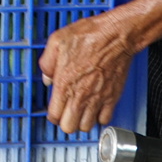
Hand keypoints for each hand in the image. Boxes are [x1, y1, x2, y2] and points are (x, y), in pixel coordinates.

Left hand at [38, 11, 135, 133]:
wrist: (115, 35)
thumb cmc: (89, 35)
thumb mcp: (57, 41)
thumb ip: (47, 62)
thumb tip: (46, 77)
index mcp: (64, 83)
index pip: (54, 115)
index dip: (52, 115)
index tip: (54, 110)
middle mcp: (80, 95)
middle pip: (69, 127)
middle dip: (65, 121)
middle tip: (66, 112)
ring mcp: (98, 98)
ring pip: (86, 127)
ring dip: (82, 121)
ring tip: (80, 111)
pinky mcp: (112, 97)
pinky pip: (105, 119)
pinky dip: (100, 117)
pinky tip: (96, 108)